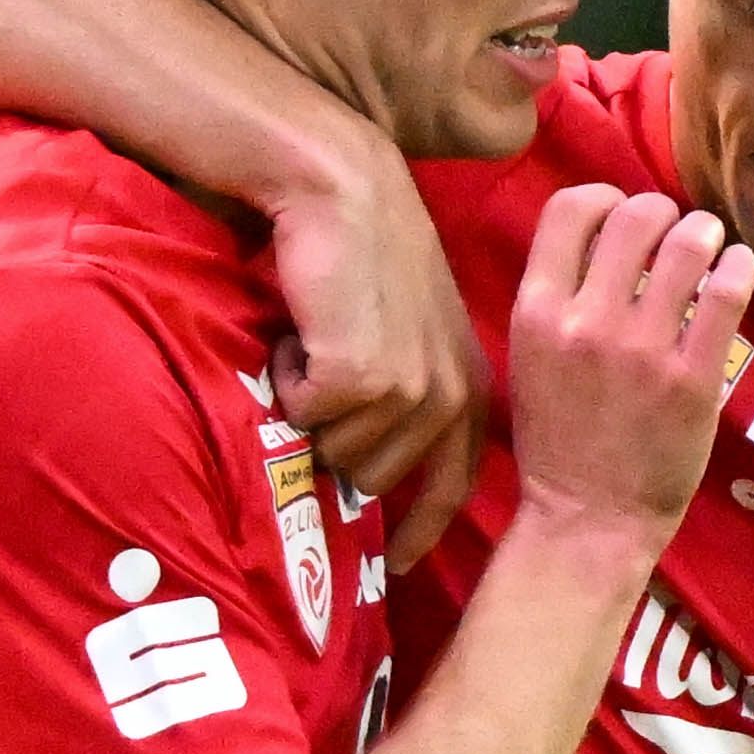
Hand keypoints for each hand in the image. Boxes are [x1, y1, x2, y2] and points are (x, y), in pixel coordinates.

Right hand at [262, 132, 486, 571]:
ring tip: (317, 340)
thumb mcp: (414, 326)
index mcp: (467, 386)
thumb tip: (374, 470)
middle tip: (323, 374)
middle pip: (372, 478)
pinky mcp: (361, 379)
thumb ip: (415, 393)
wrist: (341, 189)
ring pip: (334, 451)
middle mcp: (447, 395)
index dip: (421, 529)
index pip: (452, 484)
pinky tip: (300, 332)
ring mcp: (407, 390)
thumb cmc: (366, 252)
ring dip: (309, 403)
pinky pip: (302, 414)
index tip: (397, 565)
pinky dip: (286, 377)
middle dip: (335, 439)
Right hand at [501, 184, 753, 549]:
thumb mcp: (530, 361)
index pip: (571, 208)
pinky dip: (740, 267)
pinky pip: (728, 291)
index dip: (604, 199)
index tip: (621, 219)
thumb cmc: (558, 445)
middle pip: (636, 213)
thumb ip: (557, 300)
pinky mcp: (693, 378)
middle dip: (663, 214)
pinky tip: (738, 271)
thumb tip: (602, 239)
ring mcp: (643, 349)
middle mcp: (586, 321)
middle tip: (675, 236)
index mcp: (537, 312)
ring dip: (705, 233)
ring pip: (687, 241)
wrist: (587, 522)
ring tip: (710, 248)